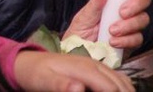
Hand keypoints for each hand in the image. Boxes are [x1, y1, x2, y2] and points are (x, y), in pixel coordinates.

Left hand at [14, 51, 132, 90]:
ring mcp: (96, 66)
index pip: (112, 88)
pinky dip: (121, 88)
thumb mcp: (44, 81)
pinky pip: (117, 79)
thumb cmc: (36, 73)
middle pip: (121, 85)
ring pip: (122, 81)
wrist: (29, 63)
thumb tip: (79, 89)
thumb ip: (61, 85)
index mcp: (86, 68)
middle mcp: (95, 65)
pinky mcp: (95, 70)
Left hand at [64, 0, 149, 49]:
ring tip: (111, 30)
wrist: (79, 51)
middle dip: (135, 5)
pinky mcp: (132, 41)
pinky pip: (137, 39)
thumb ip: (95, 3)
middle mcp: (125, 10)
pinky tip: (113, 41)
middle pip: (144, 0)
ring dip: (128, 25)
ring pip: (142, 20)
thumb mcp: (84, 15)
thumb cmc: (81, 31)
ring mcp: (130, 25)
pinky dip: (126, 40)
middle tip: (121, 12)